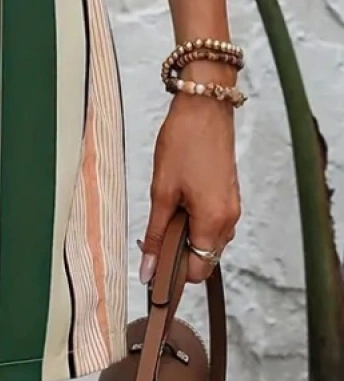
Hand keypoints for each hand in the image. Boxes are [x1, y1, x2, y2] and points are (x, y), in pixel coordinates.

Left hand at [141, 65, 241, 285]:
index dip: (173, 272)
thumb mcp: (161, 191)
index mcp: (213, 222)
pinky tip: (177, 200)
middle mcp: (229, 220)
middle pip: (204, 257)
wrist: (204, 109)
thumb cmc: (182, 143)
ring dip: (186, 234)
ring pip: (207, 239)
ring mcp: (232, 207)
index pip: (197, 270)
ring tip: (165, 207)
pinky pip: (212, 222)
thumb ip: (156, 234)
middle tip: (153, 231)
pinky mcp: (229, 195)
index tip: (151, 262)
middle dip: (178, 252)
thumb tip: (149, 270)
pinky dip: (194, 220)